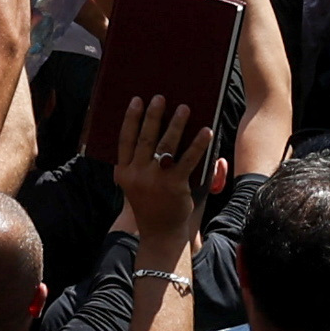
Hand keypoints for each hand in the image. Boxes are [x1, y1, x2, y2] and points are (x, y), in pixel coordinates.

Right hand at [110, 93, 208, 255]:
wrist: (160, 233)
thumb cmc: (149, 203)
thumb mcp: (132, 184)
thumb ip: (135, 163)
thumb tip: (147, 130)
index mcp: (123, 172)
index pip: (125, 140)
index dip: (130, 119)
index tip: (136, 100)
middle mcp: (136, 174)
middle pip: (145, 138)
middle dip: (153, 115)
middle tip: (160, 97)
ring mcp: (155, 180)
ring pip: (166, 145)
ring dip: (175, 124)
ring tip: (184, 108)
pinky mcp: (175, 185)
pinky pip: (188, 159)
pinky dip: (198, 144)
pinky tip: (206, 131)